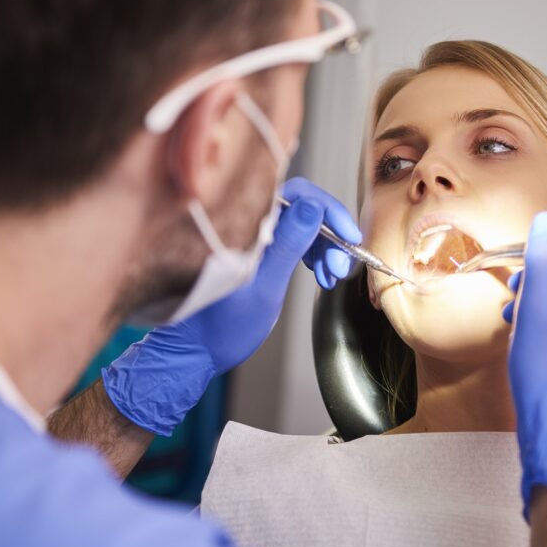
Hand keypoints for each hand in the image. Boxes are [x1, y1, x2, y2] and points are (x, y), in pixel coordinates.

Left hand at [103, 180, 360, 435]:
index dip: (329, 211)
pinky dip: (312, 255)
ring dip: (324, 247)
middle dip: (330, 235)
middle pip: (303, 209)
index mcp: (244, 226)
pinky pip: (293, 241)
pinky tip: (320, 273)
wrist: (196, 351)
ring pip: (302, 225)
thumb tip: (312, 207)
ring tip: (331, 276)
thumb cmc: (221, 327)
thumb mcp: (263, 288)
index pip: (297, 195)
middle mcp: (247, 224)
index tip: (349, 235)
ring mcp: (252, 237)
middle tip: (341, 267)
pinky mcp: (257, 251)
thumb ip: (288, 246)